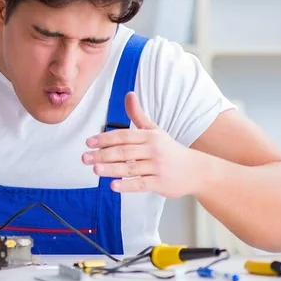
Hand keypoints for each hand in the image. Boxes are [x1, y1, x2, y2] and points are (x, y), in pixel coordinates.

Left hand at [82, 92, 202, 197]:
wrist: (195, 170)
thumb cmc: (169, 149)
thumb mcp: (155, 130)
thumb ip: (138, 115)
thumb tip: (128, 94)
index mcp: (149, 136)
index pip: (123, 136)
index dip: (105, 138)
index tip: (89, 142)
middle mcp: (153, 150)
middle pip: (124, 152)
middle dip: (102, 154)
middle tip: (85, 158)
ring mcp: (157, 167)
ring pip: (130, 168)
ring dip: (111, 169)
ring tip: (95, 169)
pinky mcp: (160, 183)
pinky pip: (141, 184)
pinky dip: (127, 185)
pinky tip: (113, 186)